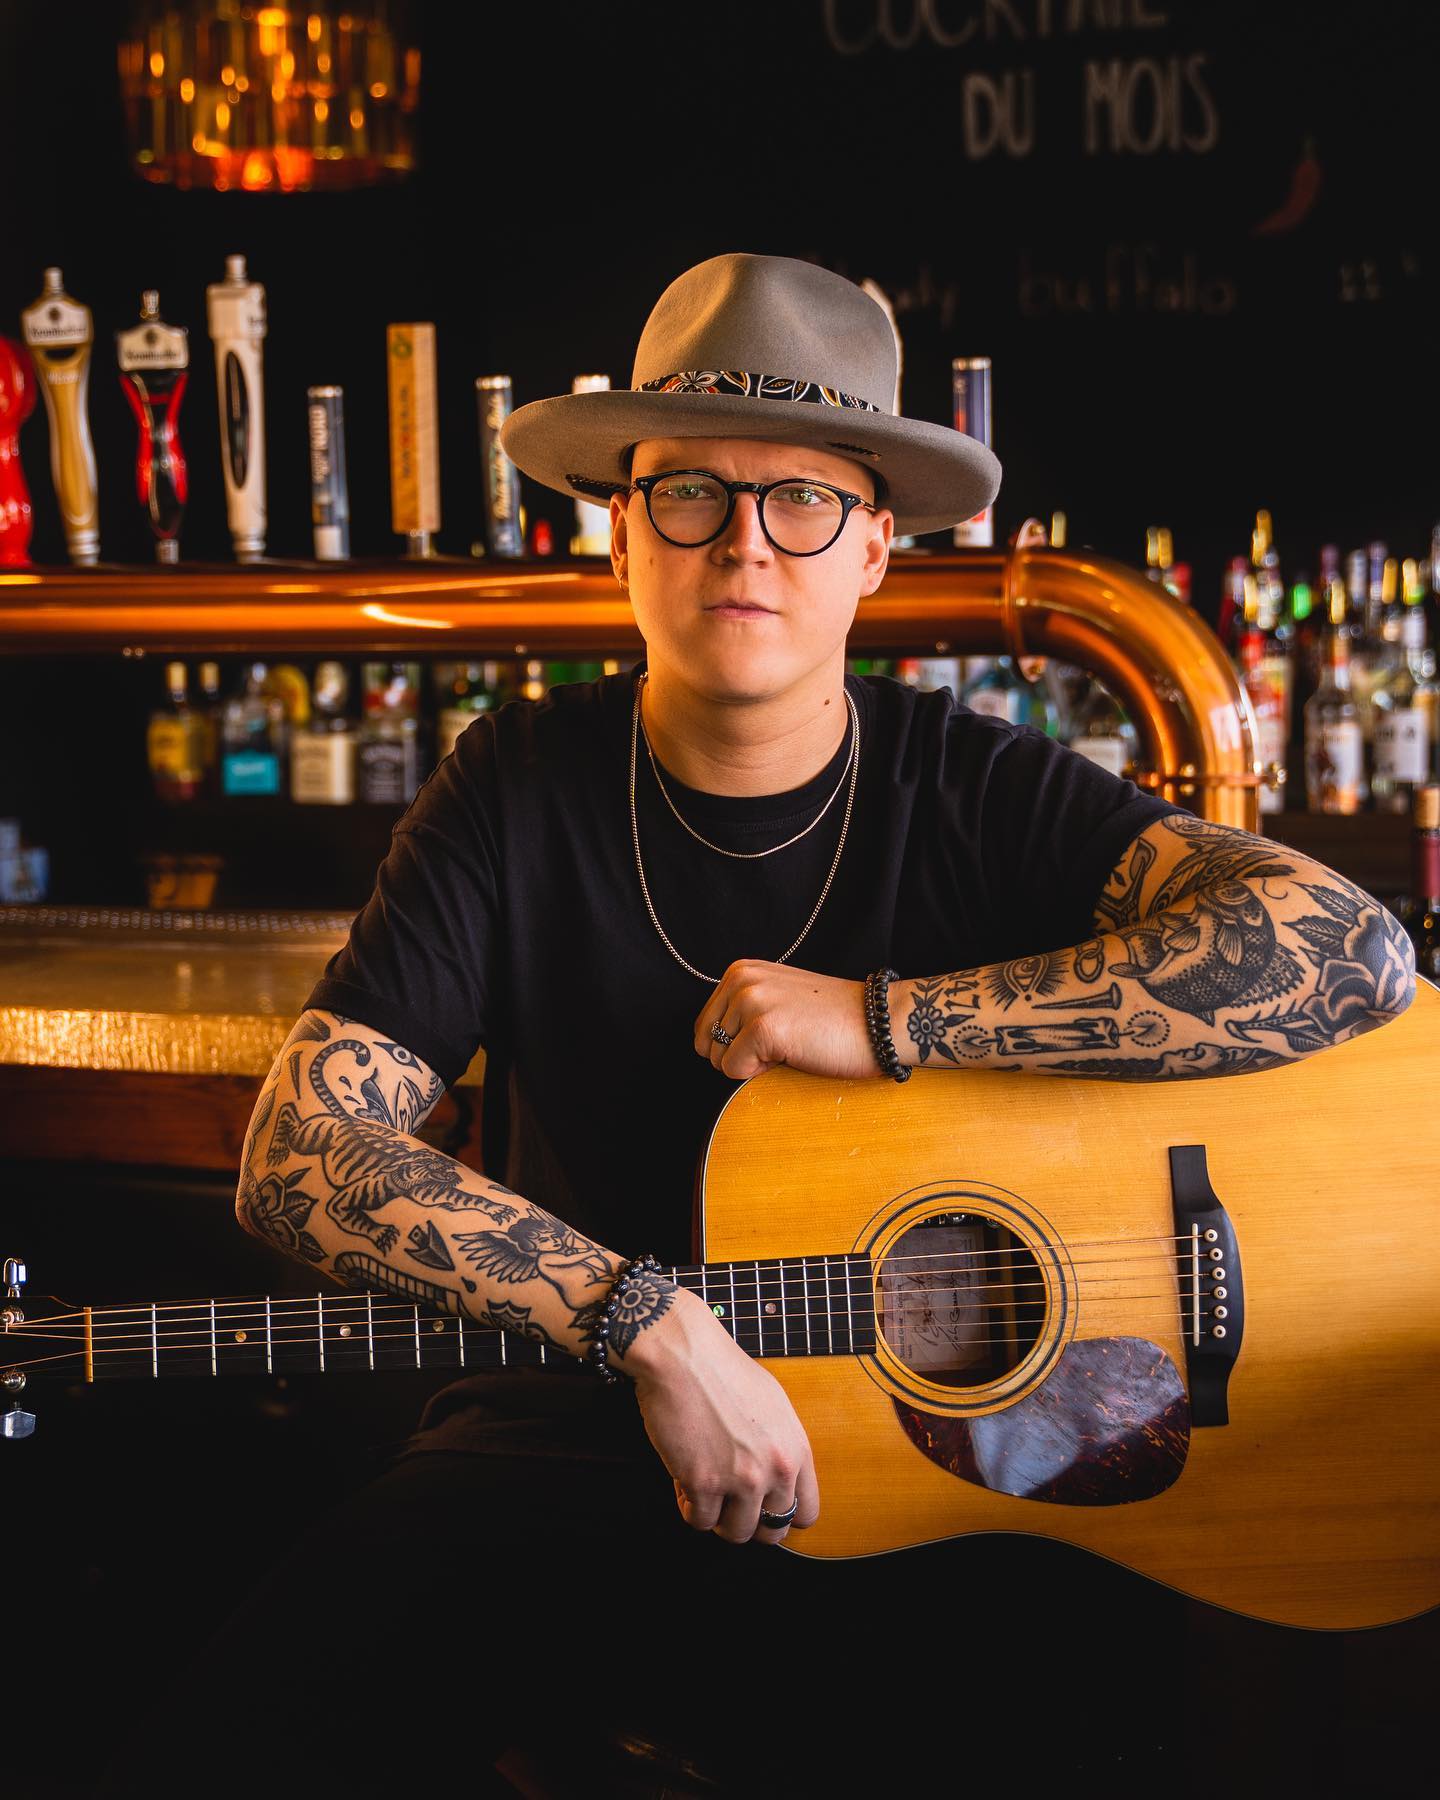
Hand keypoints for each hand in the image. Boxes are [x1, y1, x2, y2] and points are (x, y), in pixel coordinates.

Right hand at [625, 1289, 819, 1545]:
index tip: (765, 1509)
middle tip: (731, 1505)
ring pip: (734, 1533)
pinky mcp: (703, 1482)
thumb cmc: (723, 1371)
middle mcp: (775, 1469)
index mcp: (796, 1450)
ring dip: (718, 1518)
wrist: (683, 1355)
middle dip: (749, 1522)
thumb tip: (777, 1481)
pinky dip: (689, 1507)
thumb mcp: (774, 1406)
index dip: (782, 1515)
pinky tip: (685, 1481)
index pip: (806, 1513)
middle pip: (771, 1531)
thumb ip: (781, 1447)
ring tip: (707, 1491)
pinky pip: (698, 1520)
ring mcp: (739, 1479)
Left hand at [694, 958, 877, 1080]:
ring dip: (752, 1063)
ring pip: (717, 1059)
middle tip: (784, 1041)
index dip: (737, 1043)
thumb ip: (741, 1008)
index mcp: (740, 971)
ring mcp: (751, 1001)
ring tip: (791, 1044)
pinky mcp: (762, 1028)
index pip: (704, 1025)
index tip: (777, 1031)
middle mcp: (741, 979)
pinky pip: (733, 1071)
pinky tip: (793, 1053)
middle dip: (739, 1055)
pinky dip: (760, 1073)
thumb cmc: (832, 1020)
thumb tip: (706, 1044)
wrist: (879, 1022)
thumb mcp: (777, 997)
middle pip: (705, 1043)